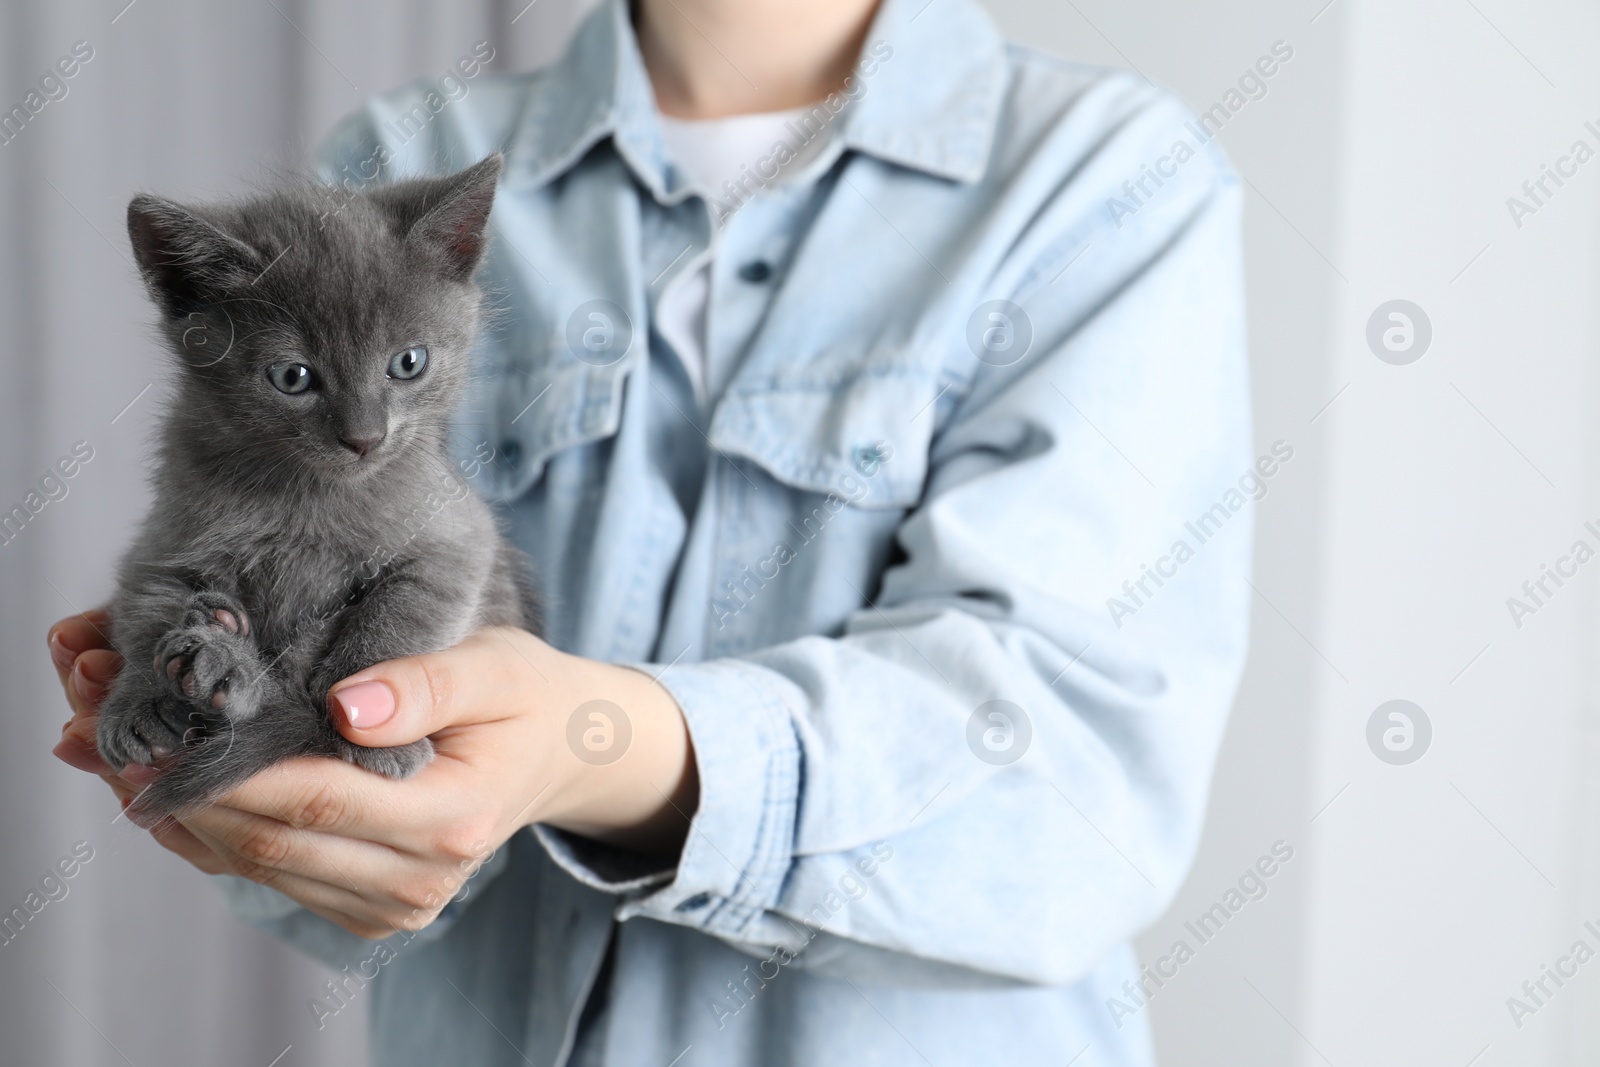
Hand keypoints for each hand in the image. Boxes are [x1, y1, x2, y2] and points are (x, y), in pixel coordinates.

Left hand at [50, 619, 697, 938]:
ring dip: (172, 809)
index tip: (145, 718)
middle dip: (171, 783)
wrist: (562, 752)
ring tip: (102, 739)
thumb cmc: (527, 695)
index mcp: (450, 818)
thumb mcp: (497, 664)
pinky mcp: (367, 909)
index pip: (311, 796)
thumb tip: (345, 705)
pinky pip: (268, 875)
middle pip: (265, 840)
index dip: (220, 763)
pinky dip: (206, 832)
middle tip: (92, 715)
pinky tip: (157, 784)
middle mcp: (417, 881)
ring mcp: (392, 906)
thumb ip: (425, 682)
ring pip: (253, 866)